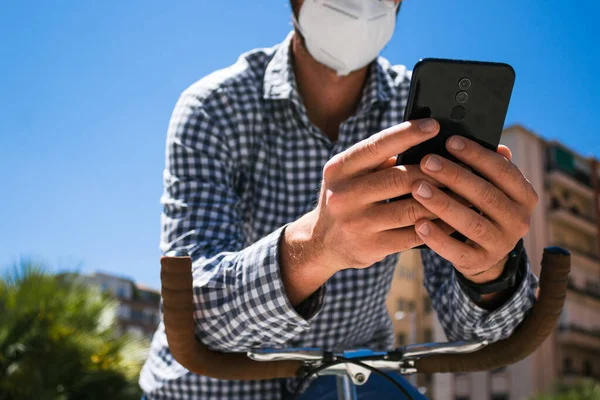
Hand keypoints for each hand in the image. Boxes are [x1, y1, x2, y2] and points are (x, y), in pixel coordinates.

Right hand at [282, 119, 452, 280]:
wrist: (322, 242)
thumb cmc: (347, 198)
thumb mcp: (349, 174)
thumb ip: (377, 159)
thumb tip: (422, 141)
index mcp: (339, 169)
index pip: (376, 146)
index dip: (407, 134)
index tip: (434, 125)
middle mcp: (344, 195)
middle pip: (400, 179)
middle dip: (435, 172)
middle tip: (460, 166)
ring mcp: (356, 224)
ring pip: (411, 208)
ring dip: (442, 200)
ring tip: (464, 192)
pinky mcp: (371, 247)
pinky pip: (414, 235)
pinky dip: (437, 226)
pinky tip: (452, 219)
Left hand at [411, 135, 537, 283]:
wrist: (483, 252)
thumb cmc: (480, 206)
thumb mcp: (490, 186)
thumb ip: (486, 166)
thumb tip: (480, 139)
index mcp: (524, 196)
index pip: (503, 171)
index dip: (476, 155)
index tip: (450, 141)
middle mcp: (519, 220)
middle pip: (485, 195)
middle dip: (454, 176)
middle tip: (427, 161)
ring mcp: (501, 244)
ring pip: (471, 222)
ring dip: (443, 204)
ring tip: (417, 188)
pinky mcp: (479, 262)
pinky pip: (457, 250)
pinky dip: (437, 237)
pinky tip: (418, 224)